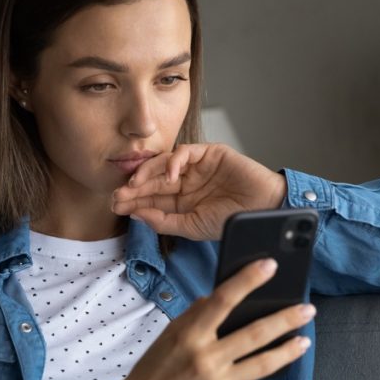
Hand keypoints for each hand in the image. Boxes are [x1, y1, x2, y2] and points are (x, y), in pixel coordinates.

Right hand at [106, 258, 314, 379]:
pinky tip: (253, 372)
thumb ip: (194, 317)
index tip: (270, 265)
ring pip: (264, 363)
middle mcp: (206, 359)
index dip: (248, 280)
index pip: (223, 300)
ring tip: (303, 340)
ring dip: (288, 350)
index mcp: (189, 336)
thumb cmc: (152, 372)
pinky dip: (251, 377)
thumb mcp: (168, 337)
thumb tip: (216, 299)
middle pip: (256, 333)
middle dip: (287, 318)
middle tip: (308, 309)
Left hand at [110, 143, 286, 240]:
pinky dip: (174, 161)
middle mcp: (186, 182)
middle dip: (134, 188)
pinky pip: (186, 152)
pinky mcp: (210, 153)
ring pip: (164, 164)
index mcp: (181, 201)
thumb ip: (163, 221)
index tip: (116, 206)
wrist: (264, 210)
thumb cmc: (232, 220)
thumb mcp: (192, 226)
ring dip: (147, 172)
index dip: (133, 201)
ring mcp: (197, 167)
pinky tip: (169, 175)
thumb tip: (136, 213)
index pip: (151, 198)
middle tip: (118, 194)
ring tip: (135, 184)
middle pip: (153, 181)